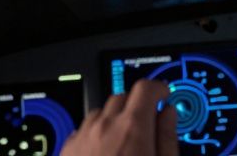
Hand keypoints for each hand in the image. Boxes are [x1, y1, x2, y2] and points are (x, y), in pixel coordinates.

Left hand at [62, 79, 178, 155]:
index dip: (158, 88)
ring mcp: (83, 137)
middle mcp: (105, 126)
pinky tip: (103, 153)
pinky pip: (82, 129)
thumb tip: (168, 114)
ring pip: (100, 113)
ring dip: (113, 120)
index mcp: (132, 128)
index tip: (163, 93)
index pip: (146, 88)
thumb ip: (167, 137)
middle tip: (145, 124)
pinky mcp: (68, 149)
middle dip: (136, 106)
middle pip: (122, 97)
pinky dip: (94, 134)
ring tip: (122, 144)